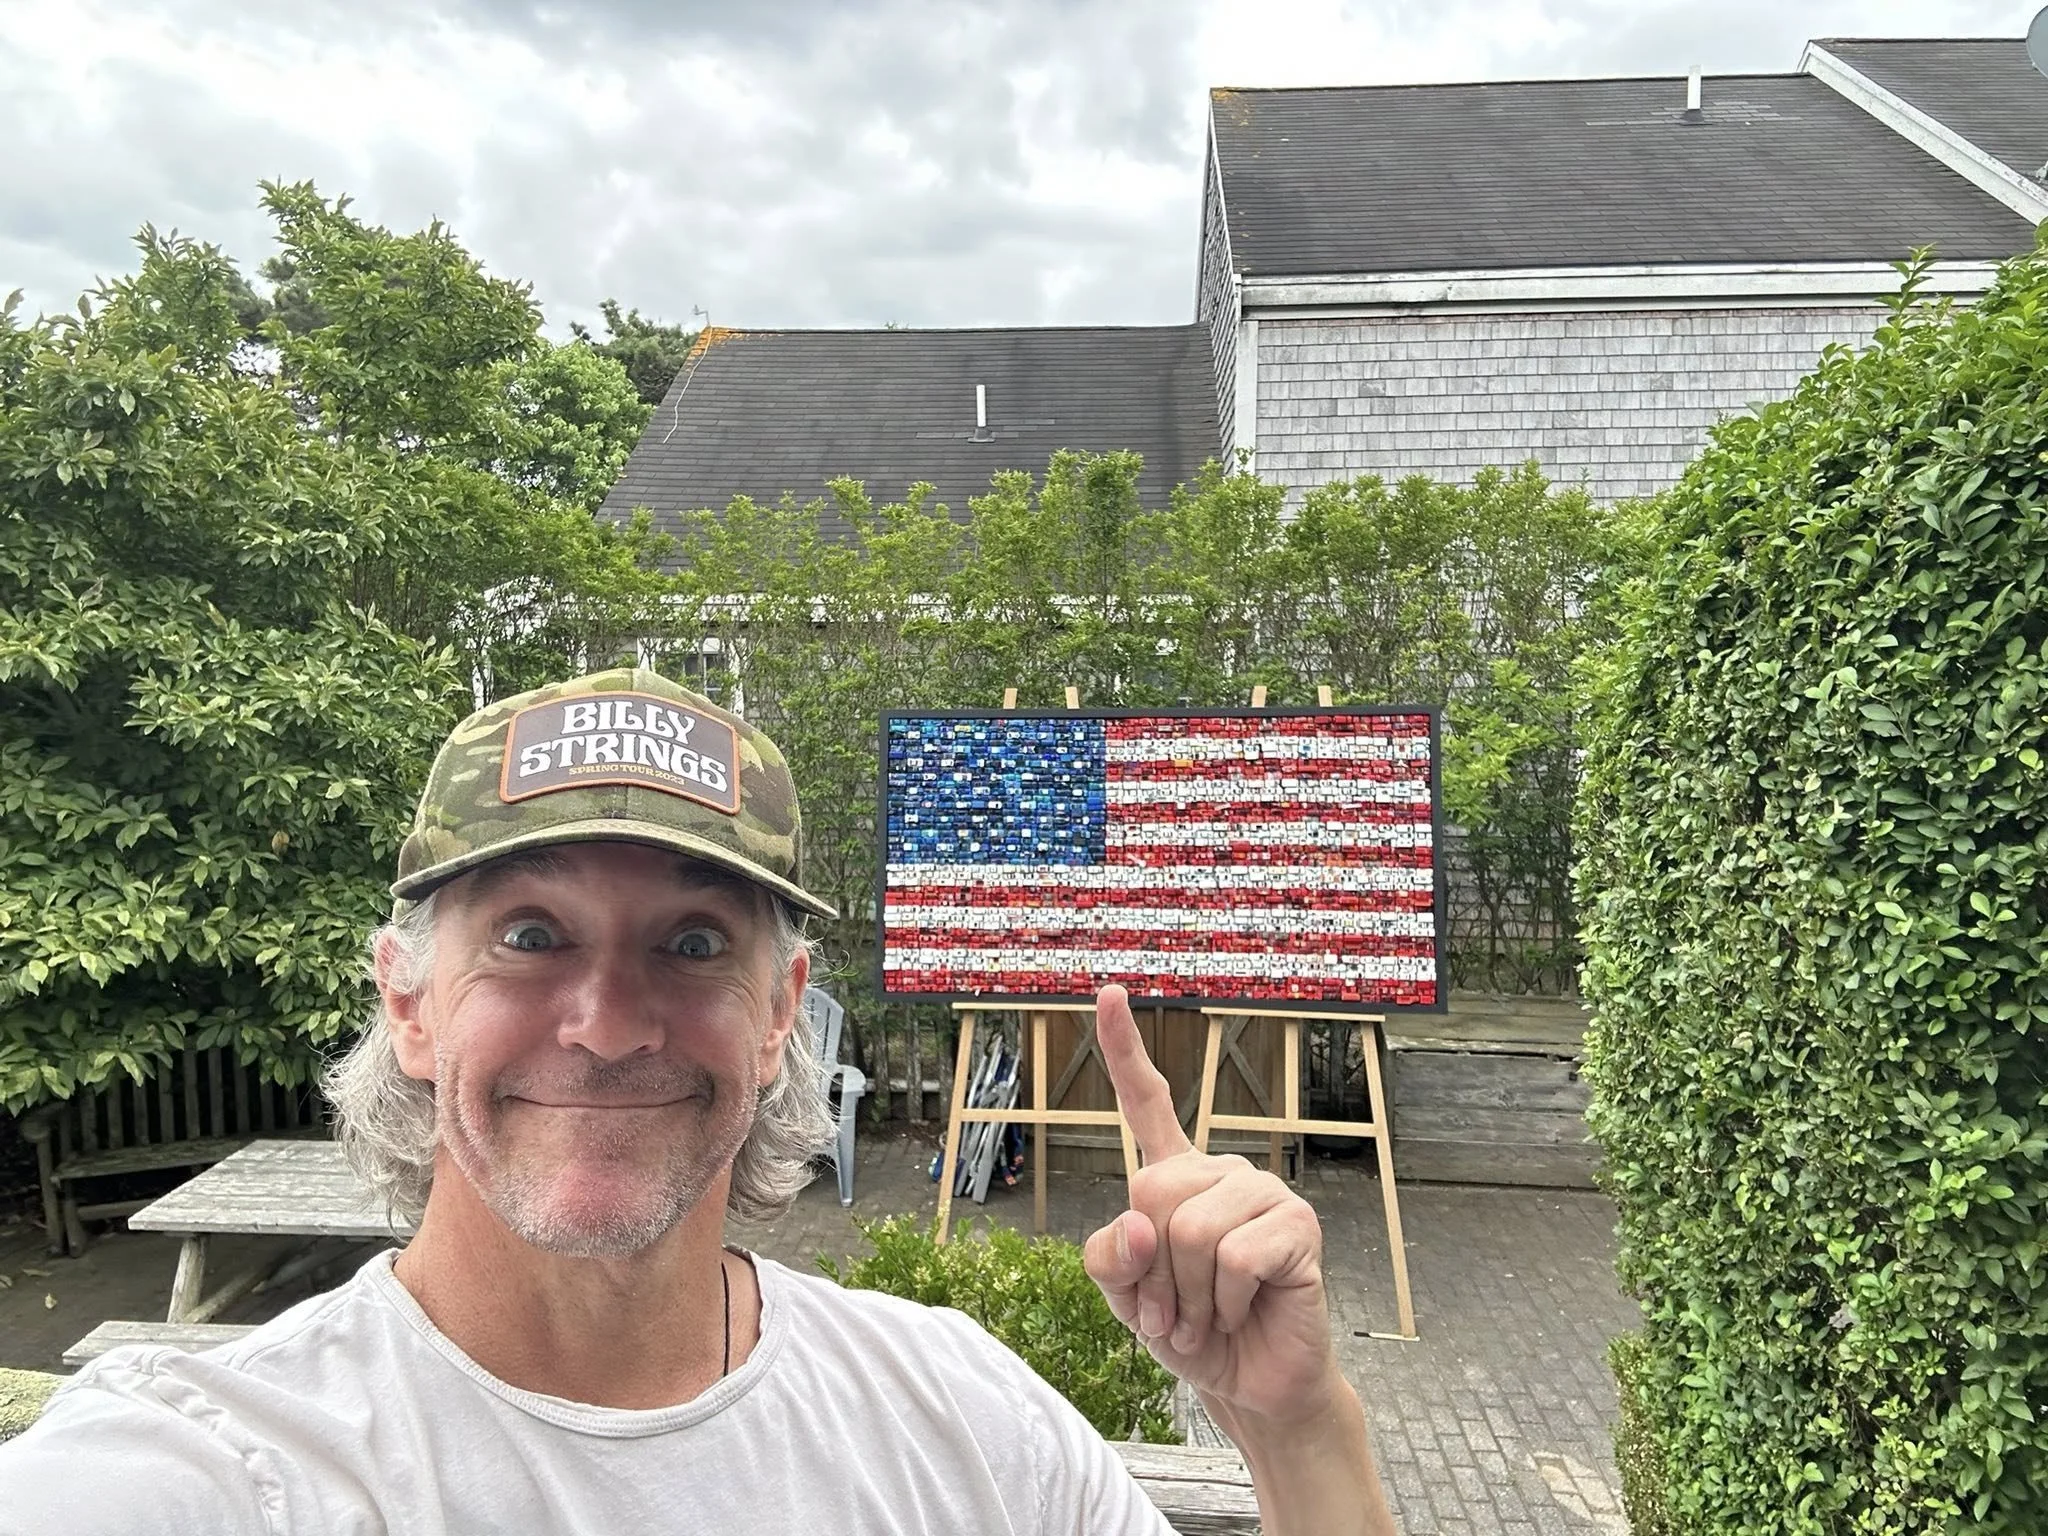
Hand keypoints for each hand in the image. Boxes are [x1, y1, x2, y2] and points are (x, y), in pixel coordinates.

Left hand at [1082, 984, 1341, 1426]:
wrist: (1246, 1384)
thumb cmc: (1187, 1330)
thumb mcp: (1124, 1296)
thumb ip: (1110, 1255)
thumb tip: (1145, 1222)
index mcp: (1175, 1176)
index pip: (1145, 1102)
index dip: (1123, 1049)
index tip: (1108, 992)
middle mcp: (1220, 1172)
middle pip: (1151, 1191)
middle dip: (1151, 1270)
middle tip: (1172, 1308)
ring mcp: (1262, 1193)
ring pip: (1190, 1229)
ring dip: (1186, 1295)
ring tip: (1205, 1315)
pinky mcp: (1297, 1226)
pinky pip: (1234, 1258)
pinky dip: (1222, 1303)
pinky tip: (1240, 1311)